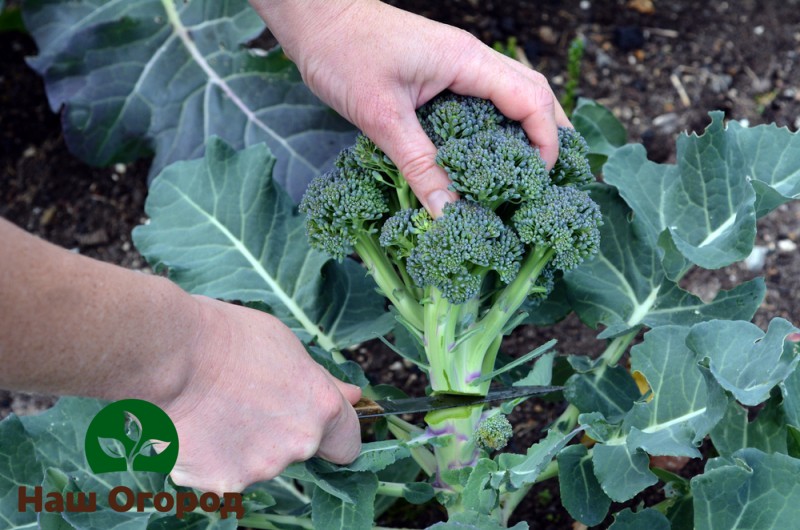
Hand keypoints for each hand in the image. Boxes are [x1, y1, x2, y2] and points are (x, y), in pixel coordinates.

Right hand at [163, 296, 361, 492]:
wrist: (172, 352)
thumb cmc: (228, 337)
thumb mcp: (288, 346)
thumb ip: (321, 382)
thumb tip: (354, 396)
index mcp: (321, 408)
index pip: (348, 444)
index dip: (334, 435)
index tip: (319, 427)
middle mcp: (298, 444)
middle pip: (298, 450)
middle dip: (279, 433)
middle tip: (246, 400)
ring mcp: (260, 468)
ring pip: (257, 464)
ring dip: (242, 446)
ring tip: (215, 409)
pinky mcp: (220, 483)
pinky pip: (220, 475)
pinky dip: (209, 459)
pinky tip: (195, 428)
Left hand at [252, 0, 570, 215]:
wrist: (316, 17)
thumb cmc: (343, 52)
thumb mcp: (381, 115)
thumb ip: (418, 164)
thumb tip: (448, 212)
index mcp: (467, 61)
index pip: (531, 100)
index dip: (546, 142)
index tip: (540, 182)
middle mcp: (471, 58)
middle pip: (535, 92)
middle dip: (551, 134)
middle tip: (551, 179)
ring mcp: (457, 63)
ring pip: (513, 92)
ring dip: (529, 127)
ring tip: (532, 170)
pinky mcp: (440, 72)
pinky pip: (485, 97)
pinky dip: (498, 123)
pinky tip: (489, 152)